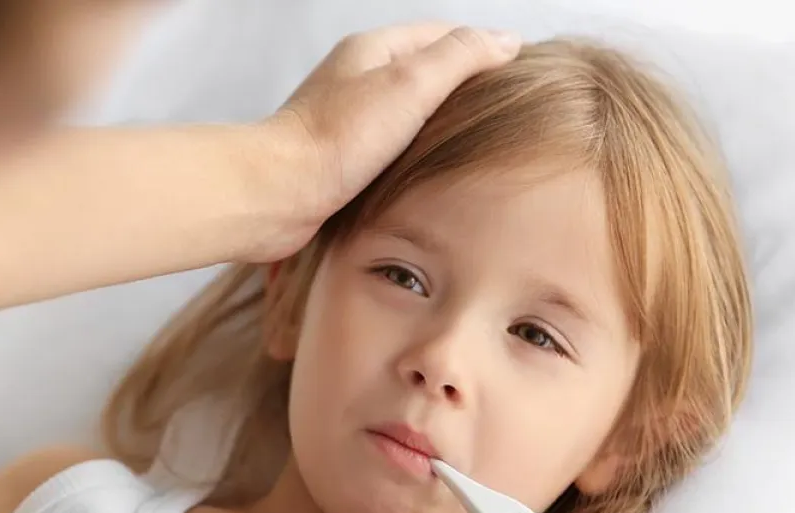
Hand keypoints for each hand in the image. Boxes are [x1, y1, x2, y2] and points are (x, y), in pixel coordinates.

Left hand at [250, 24, 519, 260]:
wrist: (278, 195)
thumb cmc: (336, 140)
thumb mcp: (410, 83)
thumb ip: (460, 57)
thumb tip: (506, 40)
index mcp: (371, 51)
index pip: (440, 37)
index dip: (480, 51)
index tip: (516, 74)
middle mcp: (355, 81)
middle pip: (421, 76)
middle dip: (461, 91)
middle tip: (503, 116)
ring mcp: (344, 123)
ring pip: (403, 117)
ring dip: (435, 130)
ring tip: (475, 150)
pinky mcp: (337, 163)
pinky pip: (385, 153)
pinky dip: (410, 160)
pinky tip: (429, 179)